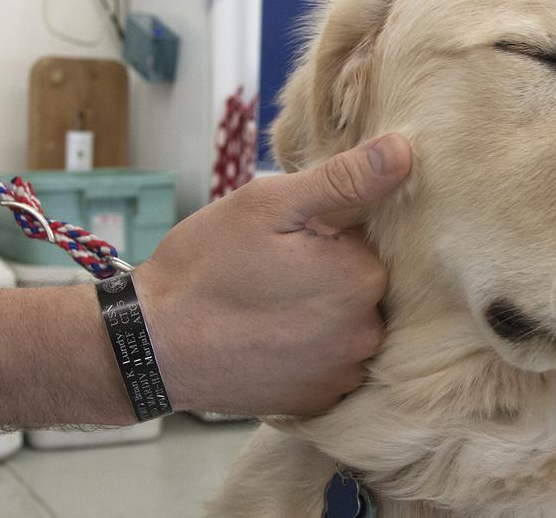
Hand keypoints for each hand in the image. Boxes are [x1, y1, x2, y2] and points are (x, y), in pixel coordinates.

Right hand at [135, 134, 411, 415]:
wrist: (152, 347)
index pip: (373, 238)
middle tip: (276, 267)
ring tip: (271, 304)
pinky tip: (272, 336)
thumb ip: (344, 180)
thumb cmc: (204, 268)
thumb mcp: (268, 206)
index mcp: (362, 277)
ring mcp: (343, 374)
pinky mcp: (320, 401)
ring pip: (350, 323)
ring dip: (323, 311)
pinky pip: (332, 362)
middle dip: (330, 269)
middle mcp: (366, 333)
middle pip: (365, 283)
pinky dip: (311, 347)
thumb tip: (404, 153)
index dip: (333, 229)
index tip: (294, 235)